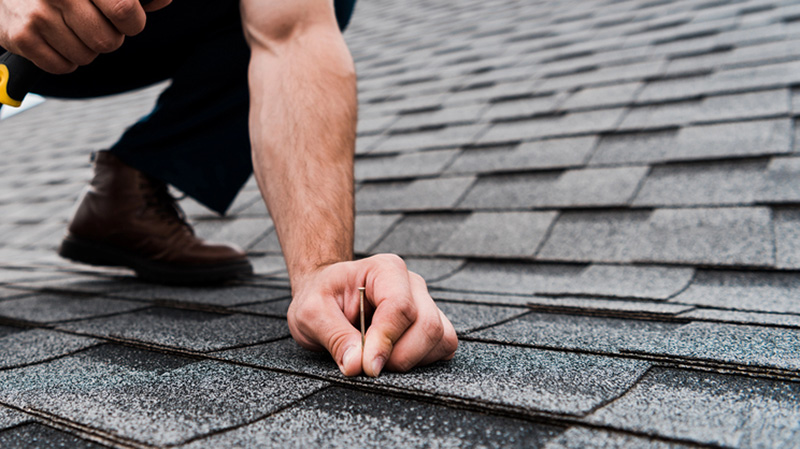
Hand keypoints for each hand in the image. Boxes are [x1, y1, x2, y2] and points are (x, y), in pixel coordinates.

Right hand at [0, 0, 170, 73]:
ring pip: (87, 57)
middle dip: (108, 37)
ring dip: (85, 48)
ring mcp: (37, 15)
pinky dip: (64, 59)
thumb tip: (162, 2)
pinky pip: (63, 67)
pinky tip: (55, 37)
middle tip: (93, 22)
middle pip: (109, 41)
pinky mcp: (21, 36)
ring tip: (70, 27)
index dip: (133, 22)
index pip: (125, 10)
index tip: (126, 18)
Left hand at [288, 254, 457, 376]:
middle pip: (427, 326)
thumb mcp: (311, 314)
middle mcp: (412, 284)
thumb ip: (334, 337)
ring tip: (380, 359)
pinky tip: (395, 358)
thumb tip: (357, 365)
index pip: (400, 307)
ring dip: (413, 360)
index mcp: (384, 270)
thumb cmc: (321, 298)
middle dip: (400, 356)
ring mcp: (426, 303)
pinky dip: (423, 361)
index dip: (386, 341)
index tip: (367, 367)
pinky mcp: (431, 323)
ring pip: (440, 338)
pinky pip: (443, 346)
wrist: (327, 294)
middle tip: (369, 366)